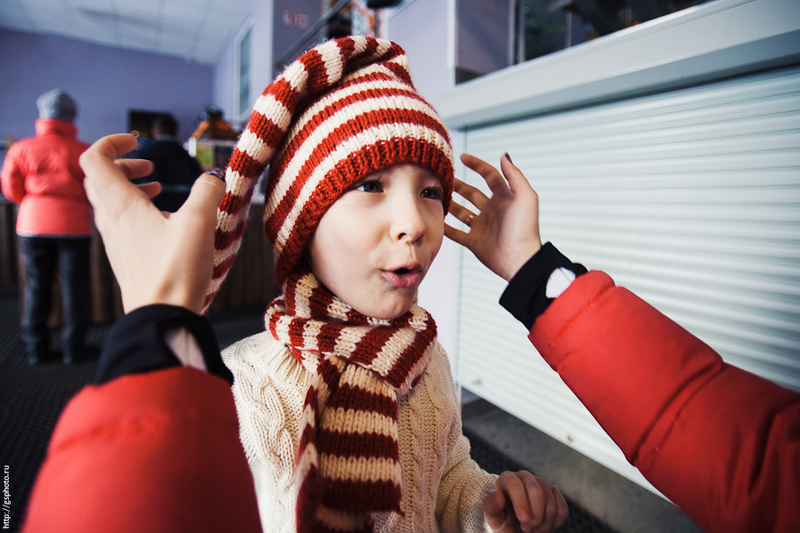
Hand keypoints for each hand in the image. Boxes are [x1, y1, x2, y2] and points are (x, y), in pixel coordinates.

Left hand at [80, 133, 224, 313]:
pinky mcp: (126, 259)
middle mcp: (111, 221)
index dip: (112, 143)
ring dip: (129, 189)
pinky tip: (165, 224)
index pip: (94, 159)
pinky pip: (121, 225)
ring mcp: (115, 242)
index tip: (139, 142)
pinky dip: (137, 213)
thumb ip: (207, 192)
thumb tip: (215, 177)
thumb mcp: (200, 222)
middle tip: (149, 167)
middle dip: (122, 165)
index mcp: (121, 205)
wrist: (161, 317)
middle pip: (99, 180)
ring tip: (158, 191)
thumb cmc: (175, 271)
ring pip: (109, 203)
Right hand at [445, 154, 541, 280]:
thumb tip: (504, 156)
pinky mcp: (474, 241)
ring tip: (436, 195)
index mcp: (505, 198)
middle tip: (443, 177)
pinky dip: (445, 227)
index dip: (477, 165)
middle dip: (458, 185)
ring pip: (462, 211)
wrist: (519, 259)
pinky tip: (435, 219)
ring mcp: (482, 226)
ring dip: (450, 203)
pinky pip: (456, 233)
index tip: (462, 158)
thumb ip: (514, 175)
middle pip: (472, 192)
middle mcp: (492, 210)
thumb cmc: (525, 228)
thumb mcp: (525, 197)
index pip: (490, 176)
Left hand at [484, 471, 568, 532]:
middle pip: (537, 492)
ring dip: (544, 522)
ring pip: (551, 502)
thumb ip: (492, 507)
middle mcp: (524, 477)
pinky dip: (555, 522)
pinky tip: (545, 526)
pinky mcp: (554, 493)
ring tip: (533, 530)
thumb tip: (498, 496)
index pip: (515, 485)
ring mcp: (541, 483)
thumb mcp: (494, 518)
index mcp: (507, 479)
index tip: (523, 520)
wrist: (516, 526)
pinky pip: (562, 508)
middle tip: (526, 529)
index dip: (521, 503)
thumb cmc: (503, 521)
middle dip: (534, 516)